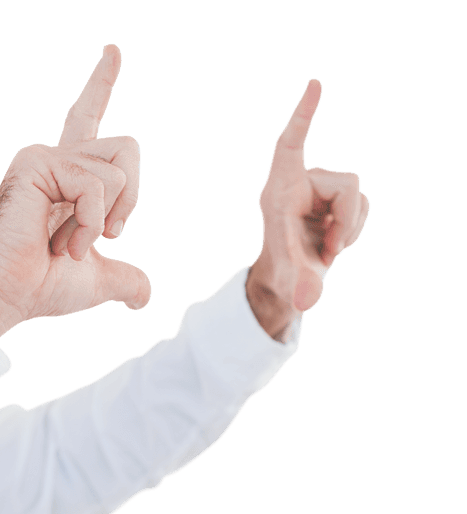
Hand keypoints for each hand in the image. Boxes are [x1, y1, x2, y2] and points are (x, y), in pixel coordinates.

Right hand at [0, 44, 150, 341]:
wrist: (7, 296)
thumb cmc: (39, 288)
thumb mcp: (96, 281)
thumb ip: (123, 278)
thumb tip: (143, 298)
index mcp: (67, 177)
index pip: (87, 119)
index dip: (101, 84)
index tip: (112, 50)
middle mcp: (55, 160)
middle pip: (128, 147)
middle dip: (130, 200)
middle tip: (104, 236)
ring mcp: (44, 158)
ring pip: (118, 168)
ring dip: (102, 221)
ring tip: (66, 246)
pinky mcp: (37, 163)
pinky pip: (96, 185)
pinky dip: (89, 224)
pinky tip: (61, 243)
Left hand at [247, 79, 370, 340]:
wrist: (288, 278)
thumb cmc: (282, 272)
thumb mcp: (292, 281)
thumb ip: (302, 287)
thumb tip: (308, 302)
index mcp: (279, 190)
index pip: (290, 145)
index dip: (303, 116)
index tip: (315, 85)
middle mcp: (300, 183)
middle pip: (345, 183)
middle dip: (347, 220)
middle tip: (333, 250)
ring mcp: (320, 189)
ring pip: (356, 196)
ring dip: (348, 229)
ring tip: (328, 249)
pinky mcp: (336, 197)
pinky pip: (361, 205)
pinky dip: (353, 229)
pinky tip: (336, 243)